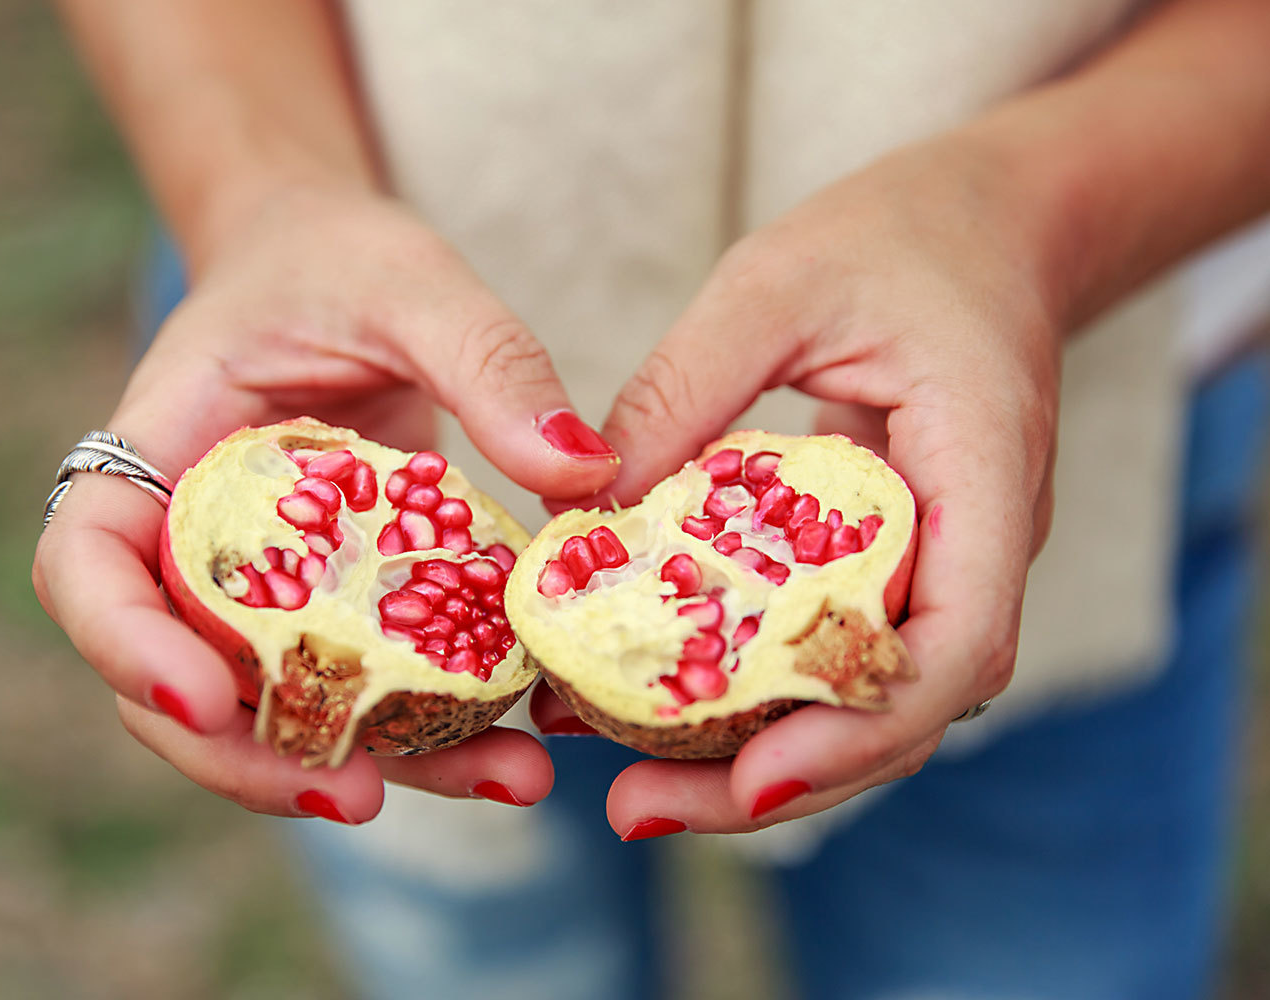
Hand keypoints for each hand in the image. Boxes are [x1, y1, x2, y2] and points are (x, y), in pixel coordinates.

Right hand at [32, 186, 620, 821]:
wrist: (333, 272)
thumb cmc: (337, 261)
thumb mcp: (411, 280)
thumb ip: (486, 358)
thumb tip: (582, 469)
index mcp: (153, 458)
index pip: (83, 569)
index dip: (123, 645)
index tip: (201, 693)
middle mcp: (185, 548)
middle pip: (170, 688)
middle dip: (250, 759)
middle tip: (354, 799)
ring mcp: (253, 595)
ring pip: (277, 714)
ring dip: (372, 766)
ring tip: (502, 782)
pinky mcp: (329, 615)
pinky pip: (362, 691)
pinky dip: (430, 732)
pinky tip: (521, 745)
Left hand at [564, 135, 1063, 835]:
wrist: (989, 224)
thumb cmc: (898, 235)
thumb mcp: (775, 283)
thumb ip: (681, 388)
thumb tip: (576, 504)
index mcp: (983, 472)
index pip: (957, 645)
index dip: (861, 728)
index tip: (753, 777)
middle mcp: (979, 545)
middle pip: (904, 712)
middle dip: (779, 779)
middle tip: (635, 811)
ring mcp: (944, 562)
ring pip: (868, 702)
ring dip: (758, 754)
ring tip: (632, 789)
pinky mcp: (897, 563)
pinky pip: (836, 653)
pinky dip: (757, 693)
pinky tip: (661, 703)